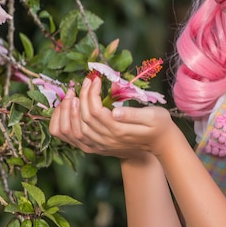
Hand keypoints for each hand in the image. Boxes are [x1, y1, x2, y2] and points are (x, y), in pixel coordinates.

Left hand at [49, 75, 174, 159]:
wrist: (160, 143)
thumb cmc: (159, 125)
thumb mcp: (154, 116)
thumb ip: (134, 114)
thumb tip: (116, 112)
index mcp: (120, 130)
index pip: (96, 111)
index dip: (92, 93)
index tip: (96, 79)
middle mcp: (106, 140)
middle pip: (84, 118)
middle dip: (81, 96)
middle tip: (86, 81)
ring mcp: (100, 146)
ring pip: (74, 130)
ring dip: (69, 110)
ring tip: (73, 93)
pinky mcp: (96, 147)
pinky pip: (73, 139)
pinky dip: (65, 124)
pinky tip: (67, 110)